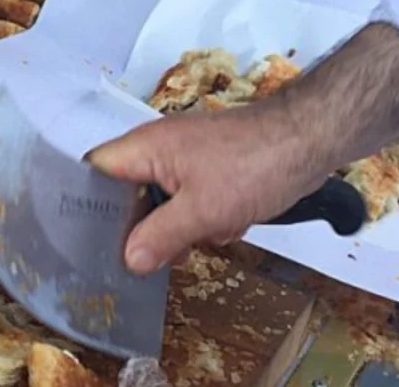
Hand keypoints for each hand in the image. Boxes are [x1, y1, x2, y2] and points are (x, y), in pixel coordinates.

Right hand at [88, 104, 325, 273]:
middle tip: (166, 249)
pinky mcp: (207, 164)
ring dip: (184, 224)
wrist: (310, 139)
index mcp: (143, 148)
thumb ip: (160, 237)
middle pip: (127, 194)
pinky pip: (189, 197)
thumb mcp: (203, 211)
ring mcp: (183, 155)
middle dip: (149, 226)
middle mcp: (156, 147)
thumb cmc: (256, 164)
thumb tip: (129, 260)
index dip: (88, 207)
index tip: (95, 241)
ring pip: (162, 200)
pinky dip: (206, 215)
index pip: (92, 174)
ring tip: (209, 231)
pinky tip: (229, 221)